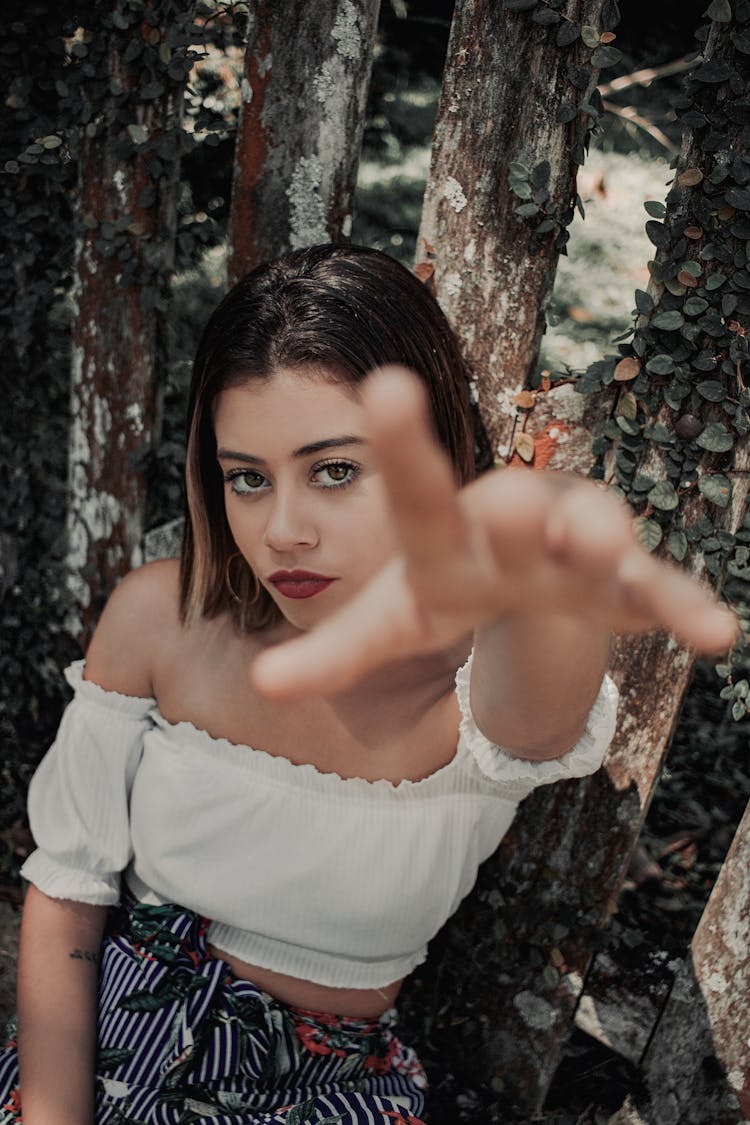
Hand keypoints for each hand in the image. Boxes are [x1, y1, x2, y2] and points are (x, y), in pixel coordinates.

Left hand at [251, 367, 738, 697]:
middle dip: (513, 513)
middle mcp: (509, 529)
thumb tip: (264, 683)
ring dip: (602, 543)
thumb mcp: (389, 620)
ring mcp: (570, 552)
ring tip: (603, 544)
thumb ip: (335, 652)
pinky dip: (683, 608)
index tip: (383, 382)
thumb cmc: (446, 583)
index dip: (399, 447)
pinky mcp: (623, 587)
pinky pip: (656, 593)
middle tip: (506, 499)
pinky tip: (718, 634)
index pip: (414, 492)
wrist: (519, 562)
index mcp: (442, 535)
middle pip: (510, 516)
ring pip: (592, 540)